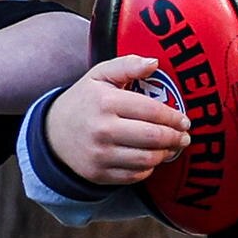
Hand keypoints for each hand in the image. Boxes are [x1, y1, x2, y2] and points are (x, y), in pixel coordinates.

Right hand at [45, 55, 188, 187]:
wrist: (53, 134)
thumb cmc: (84, 101)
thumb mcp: (100, 75)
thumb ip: (128, 64)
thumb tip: (154, 62)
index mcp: (105, 102)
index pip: (152, 111)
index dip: (174, 117)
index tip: (184, 120)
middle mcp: (102, 130)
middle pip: (153, 138)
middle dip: (176, 138)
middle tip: (184, 136)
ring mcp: (100, 154)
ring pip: (147, 159)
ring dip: (166, 154)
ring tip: (172, 147)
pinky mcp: (99, 174)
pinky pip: (135, 175)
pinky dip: (149, 167)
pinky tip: (151, 157)